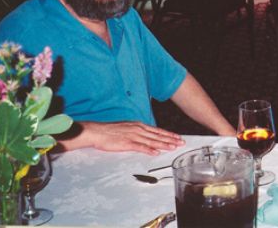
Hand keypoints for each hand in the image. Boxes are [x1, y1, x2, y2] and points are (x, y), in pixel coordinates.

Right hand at [60, 121, 185, 154]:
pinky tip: (156, 152)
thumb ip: (138, 132)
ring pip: (152, 141)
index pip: (158, 131)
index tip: (178, 137)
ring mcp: (133, 136)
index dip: (169, 134)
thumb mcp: (127, 128)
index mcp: (139, 126)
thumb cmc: (110, 131)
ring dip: (164, 144)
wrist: (97, 131)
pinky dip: (149, 149)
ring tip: (173, 147)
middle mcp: (138, 129)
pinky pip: (140, 147)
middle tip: (181, 143)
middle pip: (158, 135)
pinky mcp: (126, 143)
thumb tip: (147, 137)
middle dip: (171, 139)